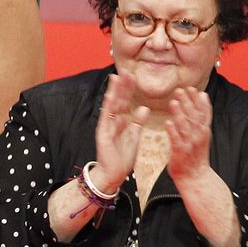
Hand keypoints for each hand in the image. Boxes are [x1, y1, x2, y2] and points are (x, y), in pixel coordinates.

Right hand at [91, 73, 149, 193]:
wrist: (113, 175)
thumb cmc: (122, 158)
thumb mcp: (135, 137)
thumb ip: (138, 122)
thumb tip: (143, 108)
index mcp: (121, 122)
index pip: (125, 102)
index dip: (129, 90)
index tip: (133, 76)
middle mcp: (113, 122)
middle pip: (118, 100)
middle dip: (122, 86)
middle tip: (126, 71)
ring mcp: (107, 126)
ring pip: (111, 105)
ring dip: (114, 91)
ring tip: (117, 77)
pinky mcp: (103, 134)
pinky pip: (106, 118)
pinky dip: (108, 107)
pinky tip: (110, 96)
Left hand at [164, 87, 212, 182]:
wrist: (195, 177)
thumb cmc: (196, 155)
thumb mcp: (202, 136)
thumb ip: (200, 120)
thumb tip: (201, 100)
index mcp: (204, 131)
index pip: (204, 113)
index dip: (200, 101)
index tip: (194, 89)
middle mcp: (198, 136)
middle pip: (194, 117)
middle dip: (188, 102)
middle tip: (180, 90)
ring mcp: (189, 144)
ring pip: (185, 127)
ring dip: (180, 114)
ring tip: (173, 102)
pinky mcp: (179, 152)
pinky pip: (176, 140)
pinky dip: (173, 131)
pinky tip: (168, 123)